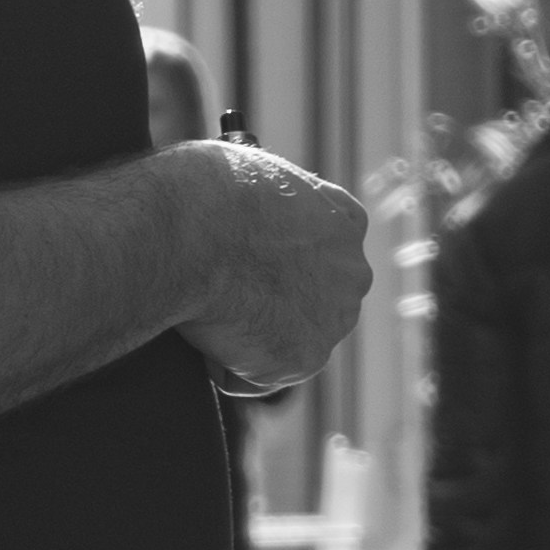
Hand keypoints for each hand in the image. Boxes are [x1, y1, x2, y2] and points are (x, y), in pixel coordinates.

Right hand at [163, 136, 371, 391]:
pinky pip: (255, 376)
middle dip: (272, 304)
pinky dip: (225, 366)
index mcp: (345, 221)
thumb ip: (266, 203)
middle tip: (220, 292)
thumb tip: (243, 216)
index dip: (278, 259)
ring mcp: (333, 321)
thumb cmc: (206, 189)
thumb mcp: (248, 172)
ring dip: (249, 337)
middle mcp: (353, 273)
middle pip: (310, 301)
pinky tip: (204, 333)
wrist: (196, 230)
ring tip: (206, 310)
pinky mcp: (304, 362)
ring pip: (285, 341)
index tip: (244, 259)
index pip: (322, 250)